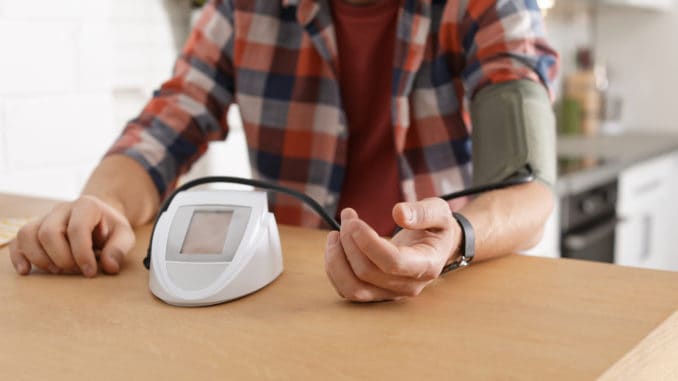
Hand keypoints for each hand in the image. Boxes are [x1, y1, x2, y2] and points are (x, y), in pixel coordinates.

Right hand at [9, 195, 134, 276]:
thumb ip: (119, 249)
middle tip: (76, 271)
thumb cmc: (110, 229)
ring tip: (58, 271)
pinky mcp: (34, 229)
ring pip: (28, 235)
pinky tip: (26, 270)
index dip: (82, 254)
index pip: (77, 229)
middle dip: (62, 258)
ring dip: (40, 258)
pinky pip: (18, 240)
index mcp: (86, 206)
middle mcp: (62, 209)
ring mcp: (45, 217)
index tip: (90, 272)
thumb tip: (109, 267)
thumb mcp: (124, 235)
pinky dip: (18, 256)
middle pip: (49, 233)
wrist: (99, 218)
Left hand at [324, 198, 460, 301]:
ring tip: (335, 233)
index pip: (393, 262)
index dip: (368, 242)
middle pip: (367, 272)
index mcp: (426, 265)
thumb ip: (423, 212)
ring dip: (336, 260)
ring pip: (353, 288)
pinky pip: (347, 289)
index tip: (354, 221)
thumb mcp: (439, 212)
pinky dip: (335, 268)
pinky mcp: (376, 293)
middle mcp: (408, 286)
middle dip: (349, 241)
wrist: (438, 248)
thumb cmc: (437, 228)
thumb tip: (398, 213)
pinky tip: (337, 246)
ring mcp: (391, 293)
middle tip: (348, 217)